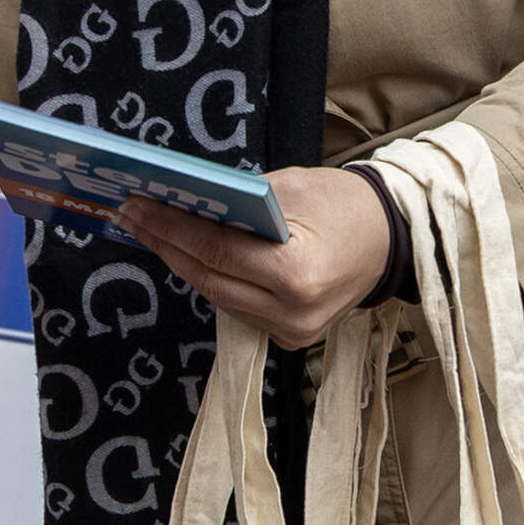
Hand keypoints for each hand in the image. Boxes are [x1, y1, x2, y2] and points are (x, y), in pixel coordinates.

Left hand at [119, 167, 391, 348]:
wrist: (392, 240)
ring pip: (218, 296)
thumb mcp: (291, 186)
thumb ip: (238, 201)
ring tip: (151, 231)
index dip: (169, 228)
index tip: (136, 206)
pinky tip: (189, 255)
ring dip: (184, 263)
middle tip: (131, 217)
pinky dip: (213, 280)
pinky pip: (237, 307)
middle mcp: (291, 313)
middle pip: (208, 279)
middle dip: (165, 245)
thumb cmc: (346, 205)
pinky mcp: (290, 338)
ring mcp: (291, 333)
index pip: (214, 251)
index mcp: (296, 274)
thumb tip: (185, 201)